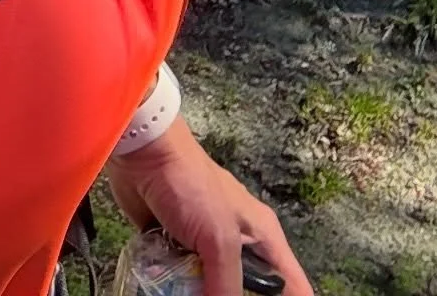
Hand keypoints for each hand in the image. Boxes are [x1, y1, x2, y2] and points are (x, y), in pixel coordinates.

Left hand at [105, 116, 310, 295]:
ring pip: (212, 288)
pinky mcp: (176, 248)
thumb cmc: (190, 186)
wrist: (142, 154)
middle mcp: (239, 246)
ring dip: (198, 293)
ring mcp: (206, 248)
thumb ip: (228, 283)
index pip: (294, 287)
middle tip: (211, 293)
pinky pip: (181, 281)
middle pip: (251, 292)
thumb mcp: (220, 238)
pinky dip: (174, 287)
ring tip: (183, 290)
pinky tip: (165, 286)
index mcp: (262, 238)